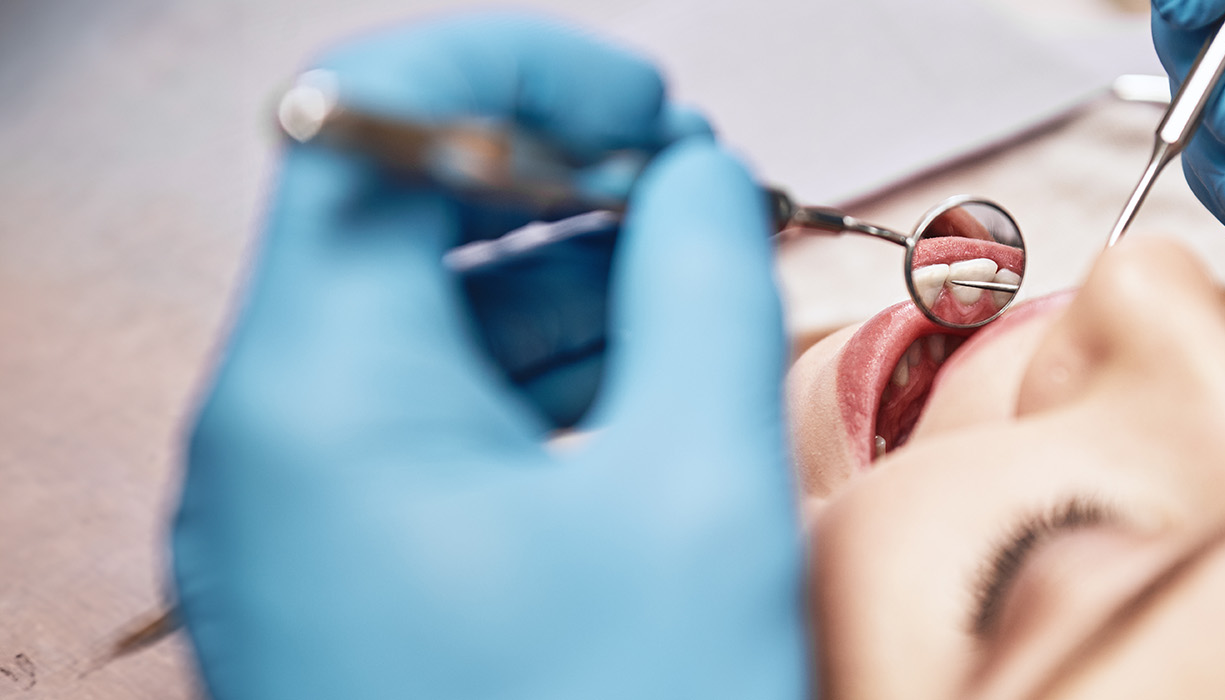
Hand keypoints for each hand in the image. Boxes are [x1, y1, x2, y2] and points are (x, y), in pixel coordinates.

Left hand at [172, 15, 806, 698]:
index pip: (370, 123)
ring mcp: (299, 521)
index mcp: (315, 395)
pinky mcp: (346, 578)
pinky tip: (648, 373)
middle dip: (558, 176)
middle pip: (394, 218)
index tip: (645, 102)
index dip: (519, 75)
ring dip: (562, 273)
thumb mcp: (696, 485)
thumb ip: (699, 283)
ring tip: (699, 277)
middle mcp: (270, 447)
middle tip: (698, 188)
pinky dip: (538, 372)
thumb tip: (693, 177)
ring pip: (420, 320)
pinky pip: (430, 420)